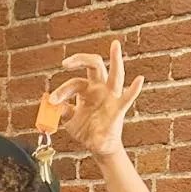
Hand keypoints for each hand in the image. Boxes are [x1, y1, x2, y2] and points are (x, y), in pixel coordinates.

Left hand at [49, 39, 142, 158]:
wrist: (98, 145)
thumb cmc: (85, 129)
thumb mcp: (69, 120)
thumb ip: (61, 111)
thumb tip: (51, 105)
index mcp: (87, 90)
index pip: (75, 83)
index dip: (62, 91)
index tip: (51, 101)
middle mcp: (100, 88)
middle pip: (95, 65)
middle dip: (81, 60)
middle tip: (65, 63)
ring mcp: (111, 96)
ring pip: (115, 74)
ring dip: (115, 59)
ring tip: (115, 45)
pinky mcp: (119, 109)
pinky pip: (128, 98)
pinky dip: (134, 89)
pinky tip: (139, 80)